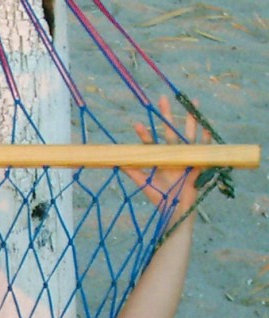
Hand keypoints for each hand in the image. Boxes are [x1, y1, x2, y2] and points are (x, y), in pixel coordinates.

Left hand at [125, 95, 211, 213]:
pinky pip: (203, 149)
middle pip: (169, 131)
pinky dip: (206, 140)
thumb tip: (118, 163)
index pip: (150, 142)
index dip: (144, 133)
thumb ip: (133, 172)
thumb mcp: (144, 184)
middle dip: (166, 115)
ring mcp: (185, 156)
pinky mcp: (197, 163)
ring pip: (188, 134)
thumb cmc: (160, 197)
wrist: (175, 210)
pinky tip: (207, 127)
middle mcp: (172, 154)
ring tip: (193, 103)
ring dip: (191, 120)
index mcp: (159, 157)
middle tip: (162, 98)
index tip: (136, 124)